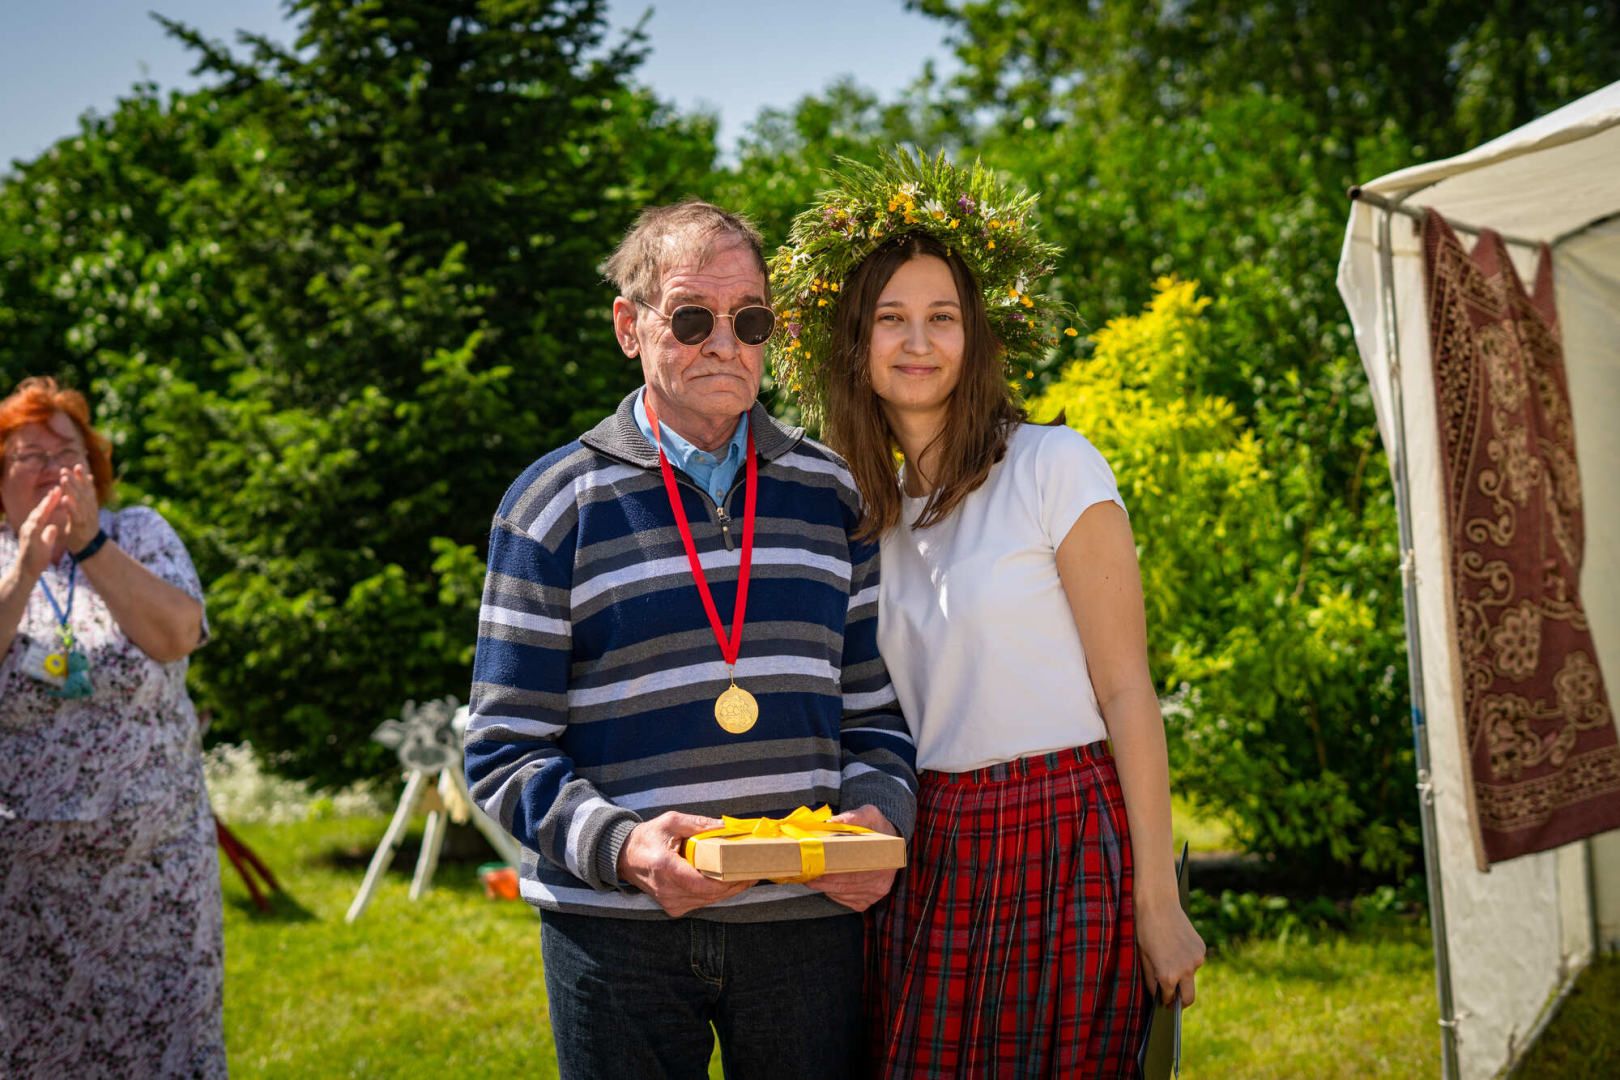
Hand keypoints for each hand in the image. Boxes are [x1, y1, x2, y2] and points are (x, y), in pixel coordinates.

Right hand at [15, 487, 68, 579]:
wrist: (27, 572)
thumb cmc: (37, 558)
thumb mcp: (46, 543)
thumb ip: (49, 534)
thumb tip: (53, 527)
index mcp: (34, 527)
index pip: (44, 512)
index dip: (52, 501)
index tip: (60, 491)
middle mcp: (29, 527)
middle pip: (41, 509)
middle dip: (50, 498)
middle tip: (59, 486)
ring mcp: (27, 532)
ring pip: (37, 514)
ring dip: (45, 503)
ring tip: (54, 494)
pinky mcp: (28, 538)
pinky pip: (35, 526)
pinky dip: (40, 517)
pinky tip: (45, 510)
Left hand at [56, 464, 99, 551]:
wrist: (91, 546)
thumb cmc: (86, 526)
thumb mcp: (88, 509)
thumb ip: (86, 494)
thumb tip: (88, 478)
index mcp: (91, 504)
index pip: (88, 487)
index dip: (83, 477)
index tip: (77, 466)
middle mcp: (90, 508)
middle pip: (82, 491)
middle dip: (74, 480)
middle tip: (65, 470)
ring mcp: (86, 516)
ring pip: (79, 501)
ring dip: (72, 489)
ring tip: (64, 480)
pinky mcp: (80, 525)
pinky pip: (75, 515)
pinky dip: (71, 507)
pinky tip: (64, 500)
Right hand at [617, 811, 758, 917]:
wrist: (625, 857)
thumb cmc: (647, 838)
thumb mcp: (671, 822)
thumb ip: (699, 824)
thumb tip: (725, 827)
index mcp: (665, 867)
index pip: (701, 882)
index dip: (727, 880)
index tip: (745, 871)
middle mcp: (667, 889)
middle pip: (710, 894)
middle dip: (735, 885)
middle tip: (754, 872)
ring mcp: (669, 902)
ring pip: (708, 900)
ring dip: (728, 890)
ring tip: (745, 876)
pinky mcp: (673, 907)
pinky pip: (701, 902)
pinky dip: (714, 893)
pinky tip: (726, 882)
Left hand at [803, 804, 898, 912]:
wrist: (888, 843)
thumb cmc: (877, 827)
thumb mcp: (868, 815)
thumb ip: (852, 817)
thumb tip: (831, 822)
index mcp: (885, 859)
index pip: (855, 870)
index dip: (833, 870)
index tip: (815, 865)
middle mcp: (882, 880)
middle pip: (846, 884)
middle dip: (823, 879)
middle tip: (805, 872)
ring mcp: (875, 893)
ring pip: (844, 893)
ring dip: (824, 887)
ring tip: (809, 876)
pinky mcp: (868, 901)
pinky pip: (845, 900)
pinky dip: (832, 893)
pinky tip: (824, 883)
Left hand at [1136, 891, 1205, 1007]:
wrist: (1158, 904)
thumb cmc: (1145, 931)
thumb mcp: (1143, 958)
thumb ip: (1151, 980)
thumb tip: (1157, 995)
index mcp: (1169, 976)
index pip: (1169, 998)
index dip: (1164, 1001)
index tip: (1163, 1004)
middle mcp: (1187, 971)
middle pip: (1189, 998)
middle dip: (1181, 1002)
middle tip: (1173, 1003)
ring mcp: (1197, 959)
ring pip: (1191, 977)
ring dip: (1183, 976)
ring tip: (1168, 960)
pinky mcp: (1202, 948)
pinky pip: (1195, 961)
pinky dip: (1187, 960)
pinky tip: (1176, 947)